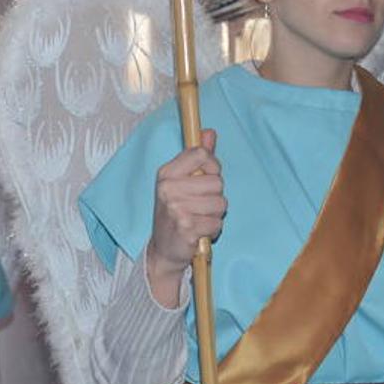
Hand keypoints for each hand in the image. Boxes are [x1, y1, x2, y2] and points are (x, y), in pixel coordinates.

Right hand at [147, 128, 225, 275]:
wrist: (162, 250)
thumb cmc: (175, 214)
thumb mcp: (181, 183)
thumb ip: (196, 158)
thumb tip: (208, 133)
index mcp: (166, 174)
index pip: (201, 154)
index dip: (212, 166)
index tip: (206, 177)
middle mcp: (168, 189)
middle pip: (217, 181)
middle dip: (215, 196)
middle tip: (199, 206)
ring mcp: (176, 209)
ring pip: (220, 203)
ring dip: (215, 215)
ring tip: (198, 219)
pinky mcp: (186, 228)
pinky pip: (217, 223)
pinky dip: (212, 230)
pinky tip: (198, 232)